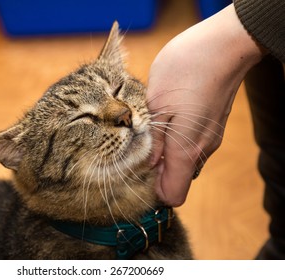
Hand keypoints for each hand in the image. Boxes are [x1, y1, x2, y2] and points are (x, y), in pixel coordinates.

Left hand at [147, 5, 263, 205]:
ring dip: (166, 155)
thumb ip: (154, 142)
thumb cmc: (185, 71)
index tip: (138, 176)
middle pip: (178, 178)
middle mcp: (202, 149)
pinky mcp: (212, 124)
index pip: (173, 194)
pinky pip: (192, 145)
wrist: (222, 46)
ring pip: (185, 161)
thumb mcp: (155, 106)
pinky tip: (165, 121)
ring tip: (150, 133)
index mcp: (185, 150)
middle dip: (157, 172)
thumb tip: (149, 165)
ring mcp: (210, 137)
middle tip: (137, 150)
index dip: (155, 192)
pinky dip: (177, 142)